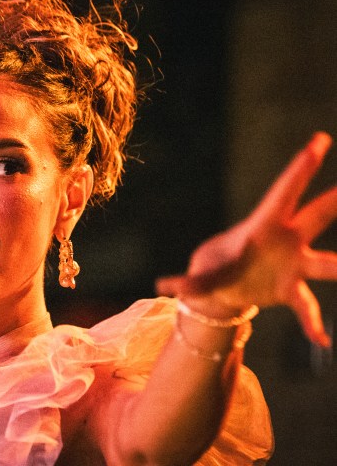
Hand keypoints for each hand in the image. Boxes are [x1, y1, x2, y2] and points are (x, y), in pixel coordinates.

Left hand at [157, 132, 336, 346]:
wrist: (221, 289)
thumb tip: (163, 286)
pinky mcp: (293, 289)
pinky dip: (312, 324)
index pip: (285, 191)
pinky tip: (321, 341)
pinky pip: (308, 307)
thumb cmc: (214, 267)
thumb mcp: (201, 276)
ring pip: (326, 263)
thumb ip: (189, 283)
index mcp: (262, 226)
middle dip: (335, 201)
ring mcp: (294, 265)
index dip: (302, 167)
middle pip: (316, 217)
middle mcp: (286, 241)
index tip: (319, 141)